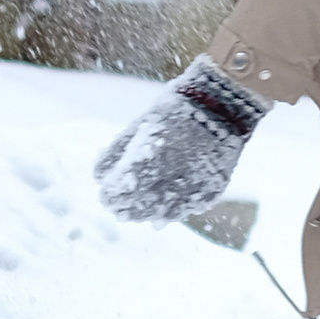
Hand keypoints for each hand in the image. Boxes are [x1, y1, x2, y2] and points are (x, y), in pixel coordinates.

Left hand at [95, 56, 270, 223]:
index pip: (118, 192)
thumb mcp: (140, 125)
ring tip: (143, 216)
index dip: (110, 197)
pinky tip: (168, 213)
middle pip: (139, 207)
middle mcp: (167, 178)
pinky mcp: (211, 188)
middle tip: (120, 212)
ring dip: (149, 215)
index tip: (106, 198)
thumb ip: (116, 152)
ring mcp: (191, 185)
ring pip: (164, 213)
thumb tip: (98, 177)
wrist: (222, 102)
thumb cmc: (176, 109)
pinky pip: (190, 207)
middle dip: (126, 210)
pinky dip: (177, 211)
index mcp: (145, 161)